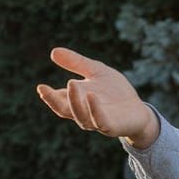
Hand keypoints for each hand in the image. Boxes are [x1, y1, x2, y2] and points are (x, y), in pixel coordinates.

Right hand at [36, 47, 158, 147]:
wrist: (138, 110)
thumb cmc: (115, 92)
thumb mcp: (96, 71)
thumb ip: (77, 63)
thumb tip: (53, 51)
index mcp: (77, 102)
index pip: (59, 101)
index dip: (49, 96)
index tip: (40, 87)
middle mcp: (84, 114)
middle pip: (65, 110)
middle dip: (54, 101)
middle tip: (44, 90)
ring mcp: (97, 122)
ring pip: (81, 116)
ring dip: (74, 102)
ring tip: (71, 83)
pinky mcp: (112, 126)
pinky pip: (101, 121)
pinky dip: (95, 109)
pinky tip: (91, 95)